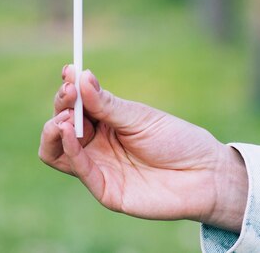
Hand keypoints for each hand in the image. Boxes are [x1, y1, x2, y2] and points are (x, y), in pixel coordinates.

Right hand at [39, 66, 247, 231]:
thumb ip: (107, 104)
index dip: (68, 88)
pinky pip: (78, 169)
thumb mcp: (140, 117)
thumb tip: (81, 76)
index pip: (75, 104)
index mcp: (105, 120)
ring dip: (54, 130)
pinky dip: (69, 149)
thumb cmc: (176, 140)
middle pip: (60, 124)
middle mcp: (96, 143)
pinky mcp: (104, 189)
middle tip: (69, 94)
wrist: (205, 173)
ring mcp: (98, 165)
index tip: (69, 70)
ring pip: (56, 150)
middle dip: (60, 106)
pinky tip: (70, 131)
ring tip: (65, 118)